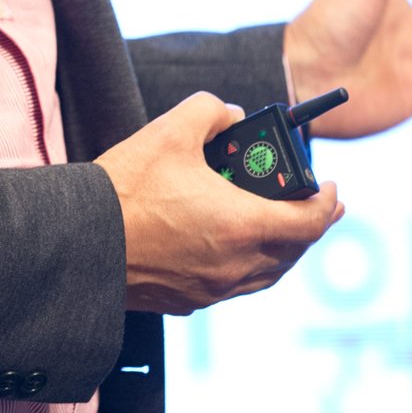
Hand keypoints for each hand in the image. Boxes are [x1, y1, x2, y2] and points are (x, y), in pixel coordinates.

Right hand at [95, 92, 342, 314]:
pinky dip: (250, 264)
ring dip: (283, 248)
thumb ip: (211, 111)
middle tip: (319, 204)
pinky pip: (235, 285)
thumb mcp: (170, 130)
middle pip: (294, 251)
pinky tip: (235, 247)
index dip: (328, 203)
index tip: (331, 185)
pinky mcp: (188, 302)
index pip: (310, 222)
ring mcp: (212, 289)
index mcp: (242, 226)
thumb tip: (230, 115)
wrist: (79, 242)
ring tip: (283, 227)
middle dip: (312, 225)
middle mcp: (235, 266)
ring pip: (267, 273)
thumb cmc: (124, 190)